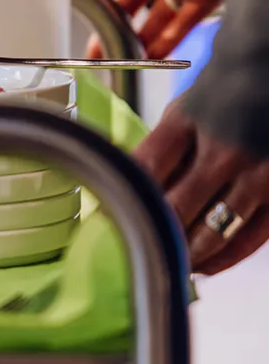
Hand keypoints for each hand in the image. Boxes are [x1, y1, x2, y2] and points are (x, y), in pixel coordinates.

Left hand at [136, 102, 268, 273]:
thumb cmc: (218, 100)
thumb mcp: (181, 112)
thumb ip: (161, 151)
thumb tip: (131, 194)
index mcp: (186, 121)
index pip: (146, 169)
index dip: (125, 198)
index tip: (110, 216)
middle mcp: (223, 148)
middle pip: (176, 207)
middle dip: (152, 233)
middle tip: (135, 248)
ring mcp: (258, 173)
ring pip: (213, 231)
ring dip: (186, 253)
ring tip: (168, 261)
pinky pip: (250, 239)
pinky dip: (223, 258)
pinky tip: (204, 264)